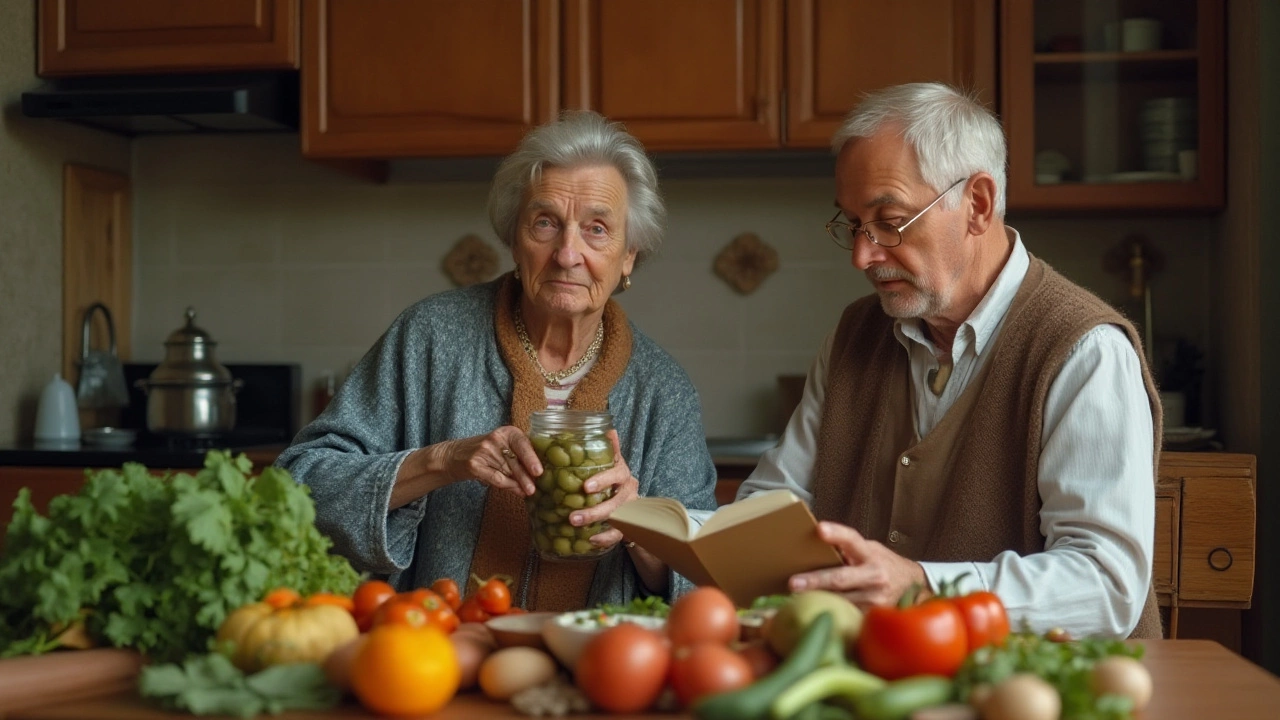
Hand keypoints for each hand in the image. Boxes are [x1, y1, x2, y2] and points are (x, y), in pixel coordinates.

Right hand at [439, 426, 542, 496]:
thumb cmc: (486, 452)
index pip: (522, 444)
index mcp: (507, 432)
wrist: (454, 455)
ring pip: (507, 472)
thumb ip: (519, 455)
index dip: (531, 458)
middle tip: (534, 488)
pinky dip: (507, 486)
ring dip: (518, 484)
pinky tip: (516, 491)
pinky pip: (496, 478)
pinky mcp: (475, 464)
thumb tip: (538, 473)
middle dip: (526, 477)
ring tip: (527, 492)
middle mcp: (496, 439)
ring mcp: (484, 451)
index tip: (539, 471)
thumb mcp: (503, 446)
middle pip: (515, 461)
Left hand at [565, 429, 639, 549]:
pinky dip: (605, 538)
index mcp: (623, 473)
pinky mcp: (629, 526)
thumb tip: (610, 429)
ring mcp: (631, 510)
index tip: (585, 487)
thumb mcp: (610, 463)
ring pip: (617, 518)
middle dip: (594, 510)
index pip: (617, 473)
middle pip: (616, 501)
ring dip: (596, 523)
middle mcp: (629, 491)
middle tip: (573, 516)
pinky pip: (619, 535)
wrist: (631, 501)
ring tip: (576, 526)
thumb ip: (609, 449)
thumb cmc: (613, 479)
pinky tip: (590, 540)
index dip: (603, 480)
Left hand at [788, 521, 925, 607]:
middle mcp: (875, 576)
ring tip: (794, 598)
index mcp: (871, 554)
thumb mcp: (869, 550)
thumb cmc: (882, 563)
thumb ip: (848, 548)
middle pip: (841, 578)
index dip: (836, 534)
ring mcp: (875, 599)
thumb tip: (814, 541)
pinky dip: (829, 611)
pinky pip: (846, 613)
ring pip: (840, 600)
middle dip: (815, 581)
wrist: (913, 586)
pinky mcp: (872, 615)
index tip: (819, 529)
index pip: (852, 540)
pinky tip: (814, 609)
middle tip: (793, 583)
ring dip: (817, 599)